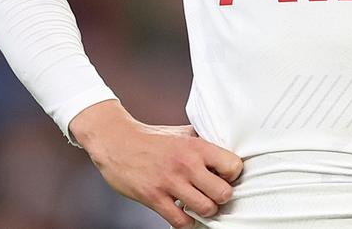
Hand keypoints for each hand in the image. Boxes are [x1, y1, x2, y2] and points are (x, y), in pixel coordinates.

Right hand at [69, 100, 242, 227]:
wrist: (118, 142)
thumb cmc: (152, 137)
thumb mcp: (182, 131)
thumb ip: (203, 140)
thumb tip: (225, 145)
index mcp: (196, 145)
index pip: (233, 165)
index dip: (233, 174)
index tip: (226, 176)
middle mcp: (187, 164)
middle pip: (223, 193)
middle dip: (222, 197)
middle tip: (215, 194)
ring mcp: (170, 183)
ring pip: (206, 209)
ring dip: (206, 211)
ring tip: (201, 204)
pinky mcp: (154, 198)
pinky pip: (180, 222)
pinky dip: (187, 223)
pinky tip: (184, 214)